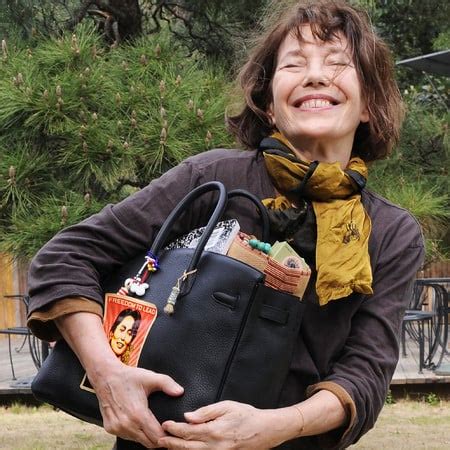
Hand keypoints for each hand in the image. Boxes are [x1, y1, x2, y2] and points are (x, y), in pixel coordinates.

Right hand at [90, 360, 183, 447]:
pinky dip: (136, 434)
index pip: (157, 437)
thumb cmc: (128, 377)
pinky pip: (128, 437)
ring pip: (138, 441)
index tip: (173, 430)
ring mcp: (117, 428)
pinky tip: (140, 424)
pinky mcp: (110, 429)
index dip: (167, 435)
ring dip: (147, 437)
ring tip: (155, 427)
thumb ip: (167, 384)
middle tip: (167, 430)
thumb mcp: (150, 377)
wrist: (106, 376)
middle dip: (159, 439)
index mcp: (138, 414)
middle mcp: (126, 425)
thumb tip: (180, 392)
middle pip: (149, 443)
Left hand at [158, 400, 287, 448]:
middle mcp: (214, 447)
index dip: (174, 429)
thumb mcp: (227, 406)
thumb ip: (206, 412)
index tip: (165, 425)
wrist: (265, 431)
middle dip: (171, 444)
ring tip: (167, 446)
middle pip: (187, 447)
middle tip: (158, 440)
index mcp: (214, 431)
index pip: (188, 432)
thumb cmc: (247, 416)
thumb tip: (188, 416)